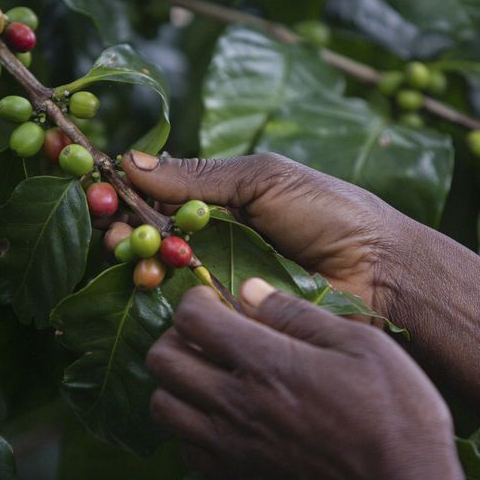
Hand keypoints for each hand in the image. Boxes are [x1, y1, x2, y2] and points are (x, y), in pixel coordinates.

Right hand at [124, 151, 407, 314]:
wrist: (380, 271)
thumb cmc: (330, 212)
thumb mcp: (264, 179)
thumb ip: (201, 176)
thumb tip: (131, 162)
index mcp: (222, 202)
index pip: (159, 196)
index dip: (126, 193)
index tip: (99, 190)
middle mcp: (213, 242)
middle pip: (151, 237)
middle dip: (124, 229)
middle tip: (111, 226)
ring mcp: (220, 280)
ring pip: (161, 273)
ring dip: (138, 259)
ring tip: (129, 248)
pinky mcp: (230, 317)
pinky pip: (186, 307)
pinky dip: (162, 293)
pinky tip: (153, 278)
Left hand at [147, 281, 464, 479]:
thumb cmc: (394, 415)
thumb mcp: (360, 345)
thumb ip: (297, 315)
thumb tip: (250, 290)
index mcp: (265, 364)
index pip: (191, 318)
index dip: (197, 299)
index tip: (216, 299)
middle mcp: (235, 406)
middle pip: (162, 360)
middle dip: (177, 335)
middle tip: (208, 332)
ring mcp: (231, 447)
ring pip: (163, 406)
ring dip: (178, 381)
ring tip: (211, 372)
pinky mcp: (236, 478)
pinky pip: (185, 447)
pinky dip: (191, 425)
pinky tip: (224, 414)